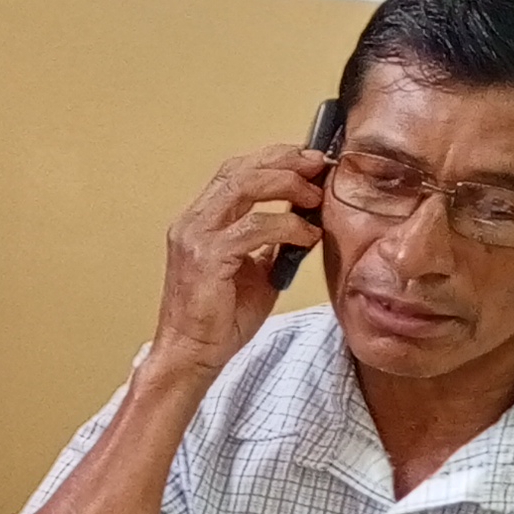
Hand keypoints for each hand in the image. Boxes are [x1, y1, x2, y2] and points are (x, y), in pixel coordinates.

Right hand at [153, 135, 333, 370]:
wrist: (192, 354)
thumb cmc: (218, 318)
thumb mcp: (251, 269)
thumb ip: (268, 242)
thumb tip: (302, 220)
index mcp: (199, 221)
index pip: (236, 171)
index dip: (274, 158)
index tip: (310, 160)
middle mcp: (192, 222)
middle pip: (241, 169)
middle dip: (285, 161)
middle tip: (321, 164)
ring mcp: (196, 237)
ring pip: (245, 186)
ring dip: (288, 185)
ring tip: (316, 196)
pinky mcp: (208, 257)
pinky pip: (256, 227)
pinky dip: (288, 226)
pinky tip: (308, 235)